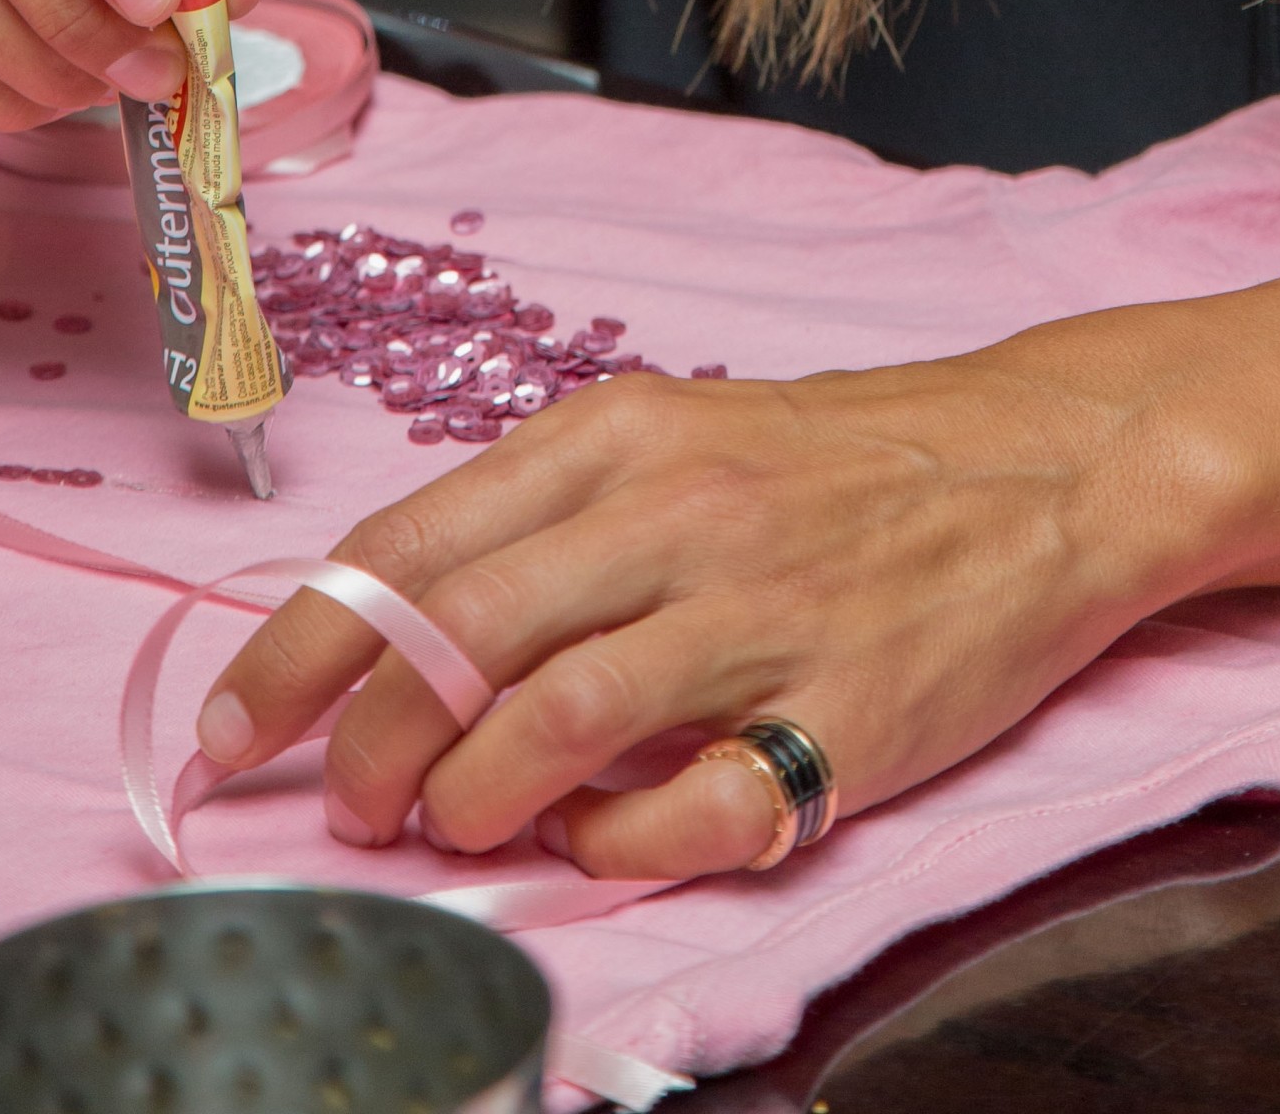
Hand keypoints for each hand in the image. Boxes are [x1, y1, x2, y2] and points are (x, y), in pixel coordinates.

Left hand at [198, 261, 1279, 876]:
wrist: (1050, 464)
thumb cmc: (845, 461)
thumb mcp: (683, 437)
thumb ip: (551, 519)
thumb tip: (394, 631)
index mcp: (625, 434)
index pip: (413, 543)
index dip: (298, 648)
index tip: (229, 727)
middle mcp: (682, 511)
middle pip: (457, 636)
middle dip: (359, 740)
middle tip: (334, 805)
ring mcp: (765, 613)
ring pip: (553, 719)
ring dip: (465, 799)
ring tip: (443, 832)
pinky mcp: (845, 713)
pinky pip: (691, 806)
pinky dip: (612, 845)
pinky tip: (594, 844)